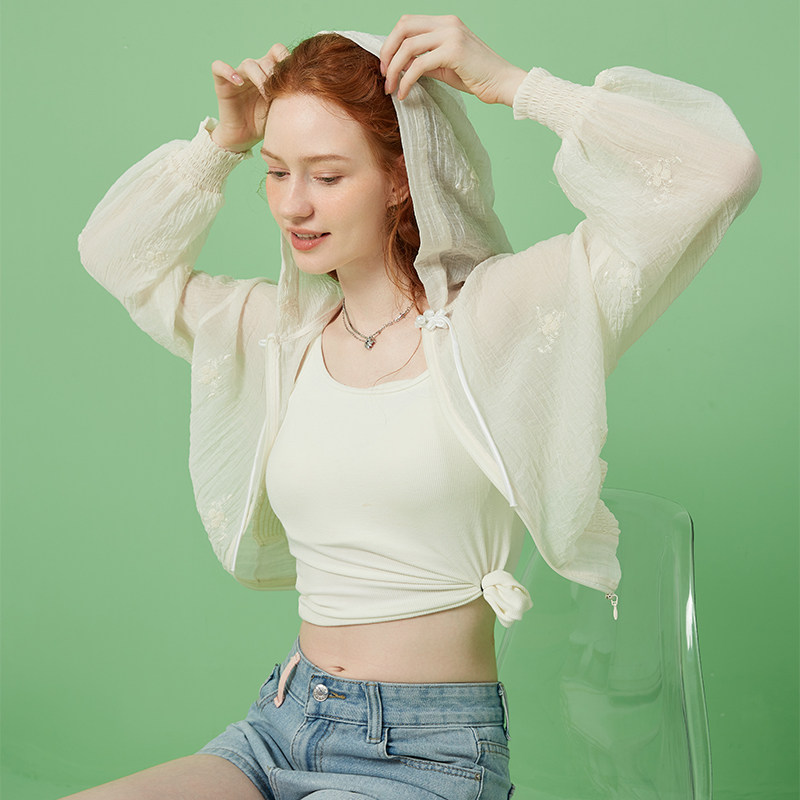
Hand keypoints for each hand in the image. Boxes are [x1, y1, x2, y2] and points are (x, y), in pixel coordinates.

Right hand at [209, 43, 289, 151]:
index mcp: (270, 73)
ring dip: (259, 77)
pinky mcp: (223, 83)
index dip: (286, 58)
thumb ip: (292, 95)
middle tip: (280, 91)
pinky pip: (219, 67)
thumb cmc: (266, 124)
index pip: (278, 52)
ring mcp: (238, 76)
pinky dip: (228, 71)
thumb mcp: (283, 109)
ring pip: (249, 63)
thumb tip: (314, 88)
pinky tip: (238, 82)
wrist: (244, 139)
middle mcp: (255, 71)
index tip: (295, 76)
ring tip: (266, 94)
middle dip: (275, 73)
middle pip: (266, 59)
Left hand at [379, 15, 526, 105]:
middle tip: (383, 75)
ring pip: (407, 47)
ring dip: (393, 69)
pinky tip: (404, 93)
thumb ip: (423, 60)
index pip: (407, 22)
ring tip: (390, 88)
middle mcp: (448, 23)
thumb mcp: (444, 66)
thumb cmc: (476, 77)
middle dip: (387, 51)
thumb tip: (399, 65)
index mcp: (446, 22)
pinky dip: (406, 80)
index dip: (392, 42)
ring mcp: (451, 35)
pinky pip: (418, 65)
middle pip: (403, 27)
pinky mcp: (453, 51)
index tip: (386, 65)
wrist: (503, 83)